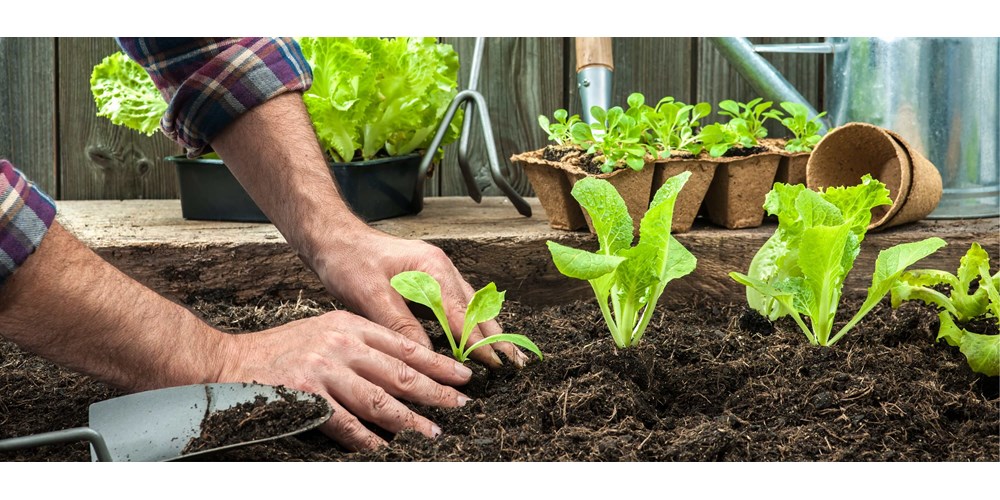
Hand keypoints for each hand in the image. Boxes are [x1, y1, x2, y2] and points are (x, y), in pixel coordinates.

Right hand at [216, 309, 472, 450]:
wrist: (228, 361)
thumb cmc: (281, 350)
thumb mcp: (325, 331)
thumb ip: (361, 346)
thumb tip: (403, 370)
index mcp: (350, 325)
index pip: (404, 345)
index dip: (437, 362)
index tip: (462, 376)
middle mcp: (340, 344)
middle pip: (399, 372)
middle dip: (435, 391)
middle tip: (460, 405)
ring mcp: (323, 370)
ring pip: (379, 399)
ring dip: (409, 420)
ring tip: (432, 433)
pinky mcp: (306, 396)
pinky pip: (346, 423)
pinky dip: (368, 438)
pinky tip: (385, 448)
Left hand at [313, 229, 530, 368]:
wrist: (333, 238)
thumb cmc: (349, 261)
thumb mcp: (370, 295)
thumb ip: (400, 324)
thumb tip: (425, 356)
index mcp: (432, 268)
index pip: (462, 313)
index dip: (479, 341)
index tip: (495, 364)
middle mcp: (441, 268)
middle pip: (477, 308)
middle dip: (497, 336)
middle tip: (516, 363)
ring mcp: (437, 272)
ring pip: (472, 305)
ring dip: (488, 330)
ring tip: (507, 354)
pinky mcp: (429, 280)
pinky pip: (458, 303)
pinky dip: (472, 322)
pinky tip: (478, 337)